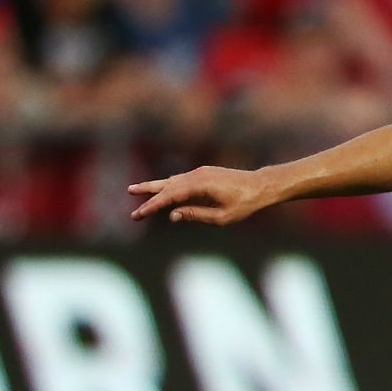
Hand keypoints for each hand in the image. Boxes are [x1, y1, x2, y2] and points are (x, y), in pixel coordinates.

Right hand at [128, 166, 273, 225]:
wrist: (262, 186)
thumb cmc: (245, 204)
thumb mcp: (222, 217)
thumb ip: (196, 215)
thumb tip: (173, 215)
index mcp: (200, 185)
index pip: (170, 196)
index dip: (153, 205)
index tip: (139, 213)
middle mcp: (197, 175)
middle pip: (166, 185)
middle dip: (147, 193)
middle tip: (129, 198)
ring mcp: (200, 173)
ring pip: (171, 181)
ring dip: (154, 186)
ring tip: (134, 190)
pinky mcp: (204, 174)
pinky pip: (181, 181)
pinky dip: (168, 186)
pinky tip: (160, 191)